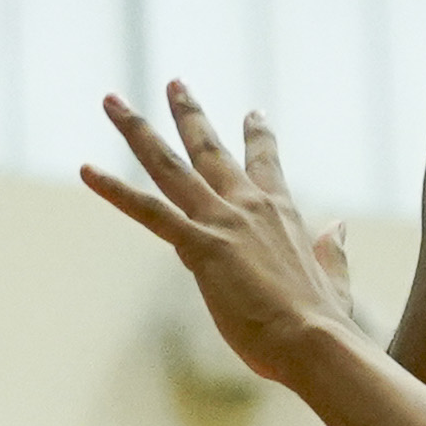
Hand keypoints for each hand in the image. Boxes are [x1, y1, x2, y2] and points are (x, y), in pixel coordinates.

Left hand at [82, 88, 357, 385]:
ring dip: (138, 131)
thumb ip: (333, 250)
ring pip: (169, 165)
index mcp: (283, 214)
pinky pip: (148, 211)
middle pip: (210, 149)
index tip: (253, 112)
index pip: (266, 164)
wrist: (316, 342)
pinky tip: (86, 171)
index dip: (258, 137)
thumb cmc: (325, 325)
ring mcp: (222, 221)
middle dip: (190, 113)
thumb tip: (339, 224)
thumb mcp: (334, 279)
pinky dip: (114, 190)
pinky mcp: (201, 246)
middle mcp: (249, 206)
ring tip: (111, 101)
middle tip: (175, 83)